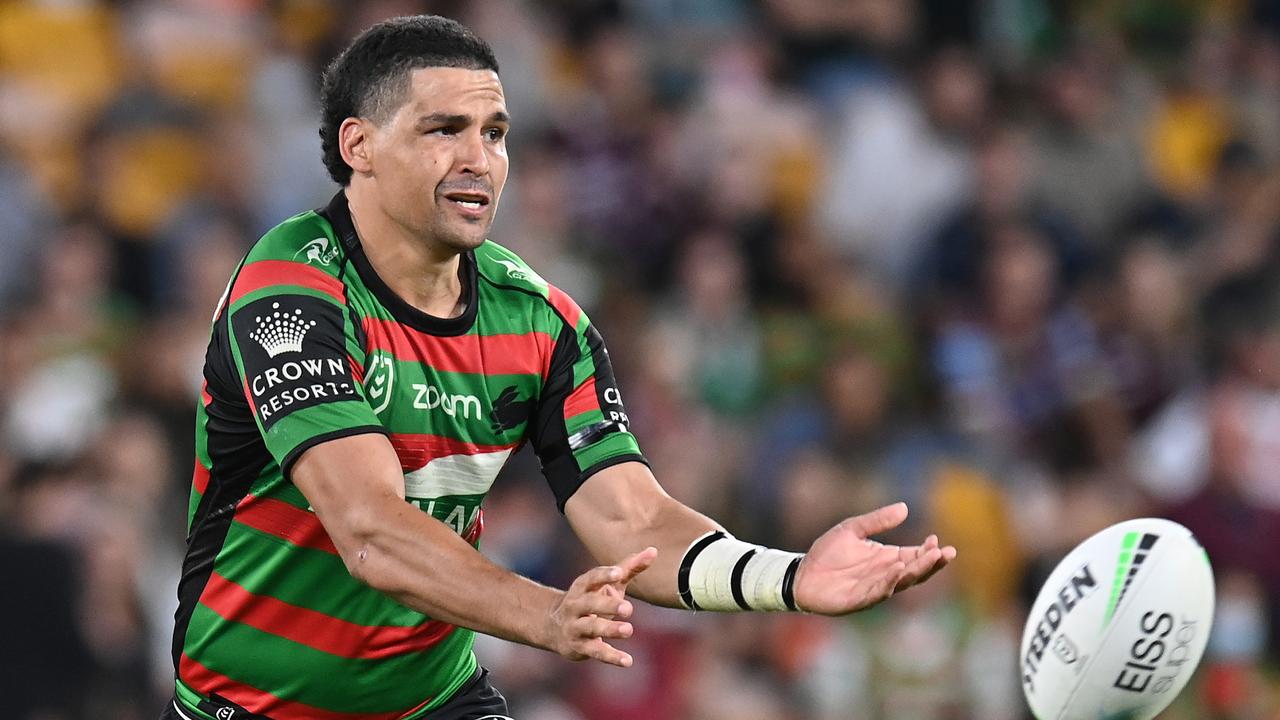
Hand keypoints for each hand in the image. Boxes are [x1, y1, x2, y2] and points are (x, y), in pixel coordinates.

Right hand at [547, 546, 657, 666]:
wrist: (555, 627)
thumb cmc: (592, 600)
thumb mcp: (608, 584)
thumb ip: (630, 568)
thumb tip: (654, 551)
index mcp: (582, 587)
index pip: (591, 578)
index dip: (603, 575)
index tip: (618, 573)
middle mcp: (575, 605)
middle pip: (590, 604)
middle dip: (607, 605)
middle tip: (627, 607)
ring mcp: (576, 627)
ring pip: (591, 628)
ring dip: (609, 629)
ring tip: (628, 630)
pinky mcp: (580, 647)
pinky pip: (596, 652)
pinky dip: (612, 657)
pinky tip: (628, 661)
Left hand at [794, 502, 955, 615]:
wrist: (801, 574)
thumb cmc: (827, 553)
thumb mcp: (852, 529)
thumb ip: (877, 521)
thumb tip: (904, 507)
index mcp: (887, 558)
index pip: (915, 556)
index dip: (928, 550)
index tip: (937, 540)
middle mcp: (885, 575)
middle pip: (915, 571)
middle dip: (931, 563)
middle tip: (946, 553)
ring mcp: (874, 588)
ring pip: (901, 582)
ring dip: (916, 571)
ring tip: (929, 558)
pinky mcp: (859, 600)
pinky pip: (878, 591)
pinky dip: (890, 581)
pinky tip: (898, 569)